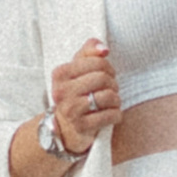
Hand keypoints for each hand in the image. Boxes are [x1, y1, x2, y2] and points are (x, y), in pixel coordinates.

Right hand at [49, 39, 118, 154]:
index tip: (107, 74)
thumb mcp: (79, 67)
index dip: (108, 67)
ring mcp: (70, 110)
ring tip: (112, 102)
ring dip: (116, 99)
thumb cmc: (77, 91)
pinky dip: (116, 114)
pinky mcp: (81, 126)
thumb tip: (104, 49)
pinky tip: (112, 114)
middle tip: (110, 89)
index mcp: (60, 74)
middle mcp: (61, 92)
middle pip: (102, 78)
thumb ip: (90, 51)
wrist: (66, 124)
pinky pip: (110, 115)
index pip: (97, 62)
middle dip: (112, 83)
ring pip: (108, 96)